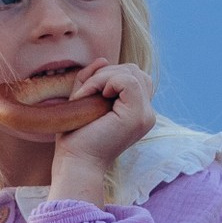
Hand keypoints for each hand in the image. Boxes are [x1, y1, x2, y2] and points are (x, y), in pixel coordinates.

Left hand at [48, 62, 155, 204]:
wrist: (75, 163)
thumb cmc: (75, 138)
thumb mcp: (83, 101)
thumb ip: (92, 79)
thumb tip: (102, 59)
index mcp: (137, 112)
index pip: (133, 76)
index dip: (109, 76)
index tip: (87, 95)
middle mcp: (146, 114)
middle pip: (134, 70)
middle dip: (106, 73)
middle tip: (85, 94)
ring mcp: (145, 115)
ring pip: (131, 72)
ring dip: (103, 77)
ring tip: (86, 96)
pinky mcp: (137, 115)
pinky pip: (127, 80)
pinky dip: (104, 81)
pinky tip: (91, 97)